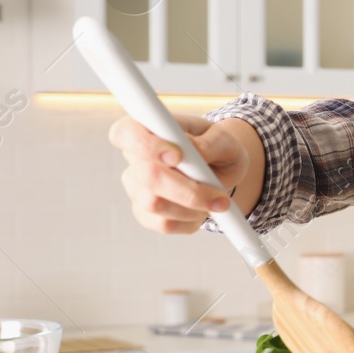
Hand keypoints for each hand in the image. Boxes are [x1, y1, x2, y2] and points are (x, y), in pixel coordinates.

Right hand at [109, 114, 248, 233]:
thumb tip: (195, 150)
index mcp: (147, 129)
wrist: (223, 171)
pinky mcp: (145, 213)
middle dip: (188, 191)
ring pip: (154, 204)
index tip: (178, 156)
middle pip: (148, 177)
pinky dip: (191, 221)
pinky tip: (204, 210)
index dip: (146, 145)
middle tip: (220, 197)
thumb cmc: (219, 148)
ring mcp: (136, 188)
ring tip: (216, 200)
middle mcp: (134, 159)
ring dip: (194, 207)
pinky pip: (163, 224)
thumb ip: (211, 143)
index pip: (127, 133)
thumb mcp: (226, 140)